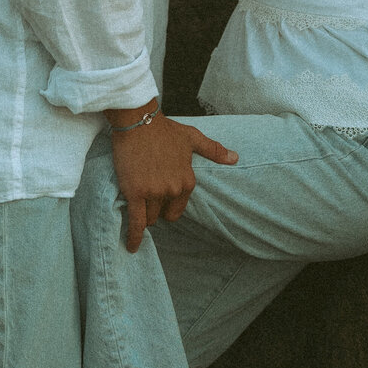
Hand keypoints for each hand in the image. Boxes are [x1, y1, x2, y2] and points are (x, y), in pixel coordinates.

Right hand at [109, 110, 237, 251]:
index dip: (168, 204)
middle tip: (146, 197)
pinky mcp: (136, 193)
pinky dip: (134, 237)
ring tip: (135, 204)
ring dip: (143, 215)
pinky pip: (137, 222)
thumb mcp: (192, 138)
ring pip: (150, 218)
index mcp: (187, 180)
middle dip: (156, 209)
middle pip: (163, 215)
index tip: (159, 197)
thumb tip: (235, 158)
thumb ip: (214, 150)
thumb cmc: (164, 129)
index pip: (178, 208)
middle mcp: (173, 189)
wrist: (138, 121)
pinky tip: (132, 247)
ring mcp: (155, 192)